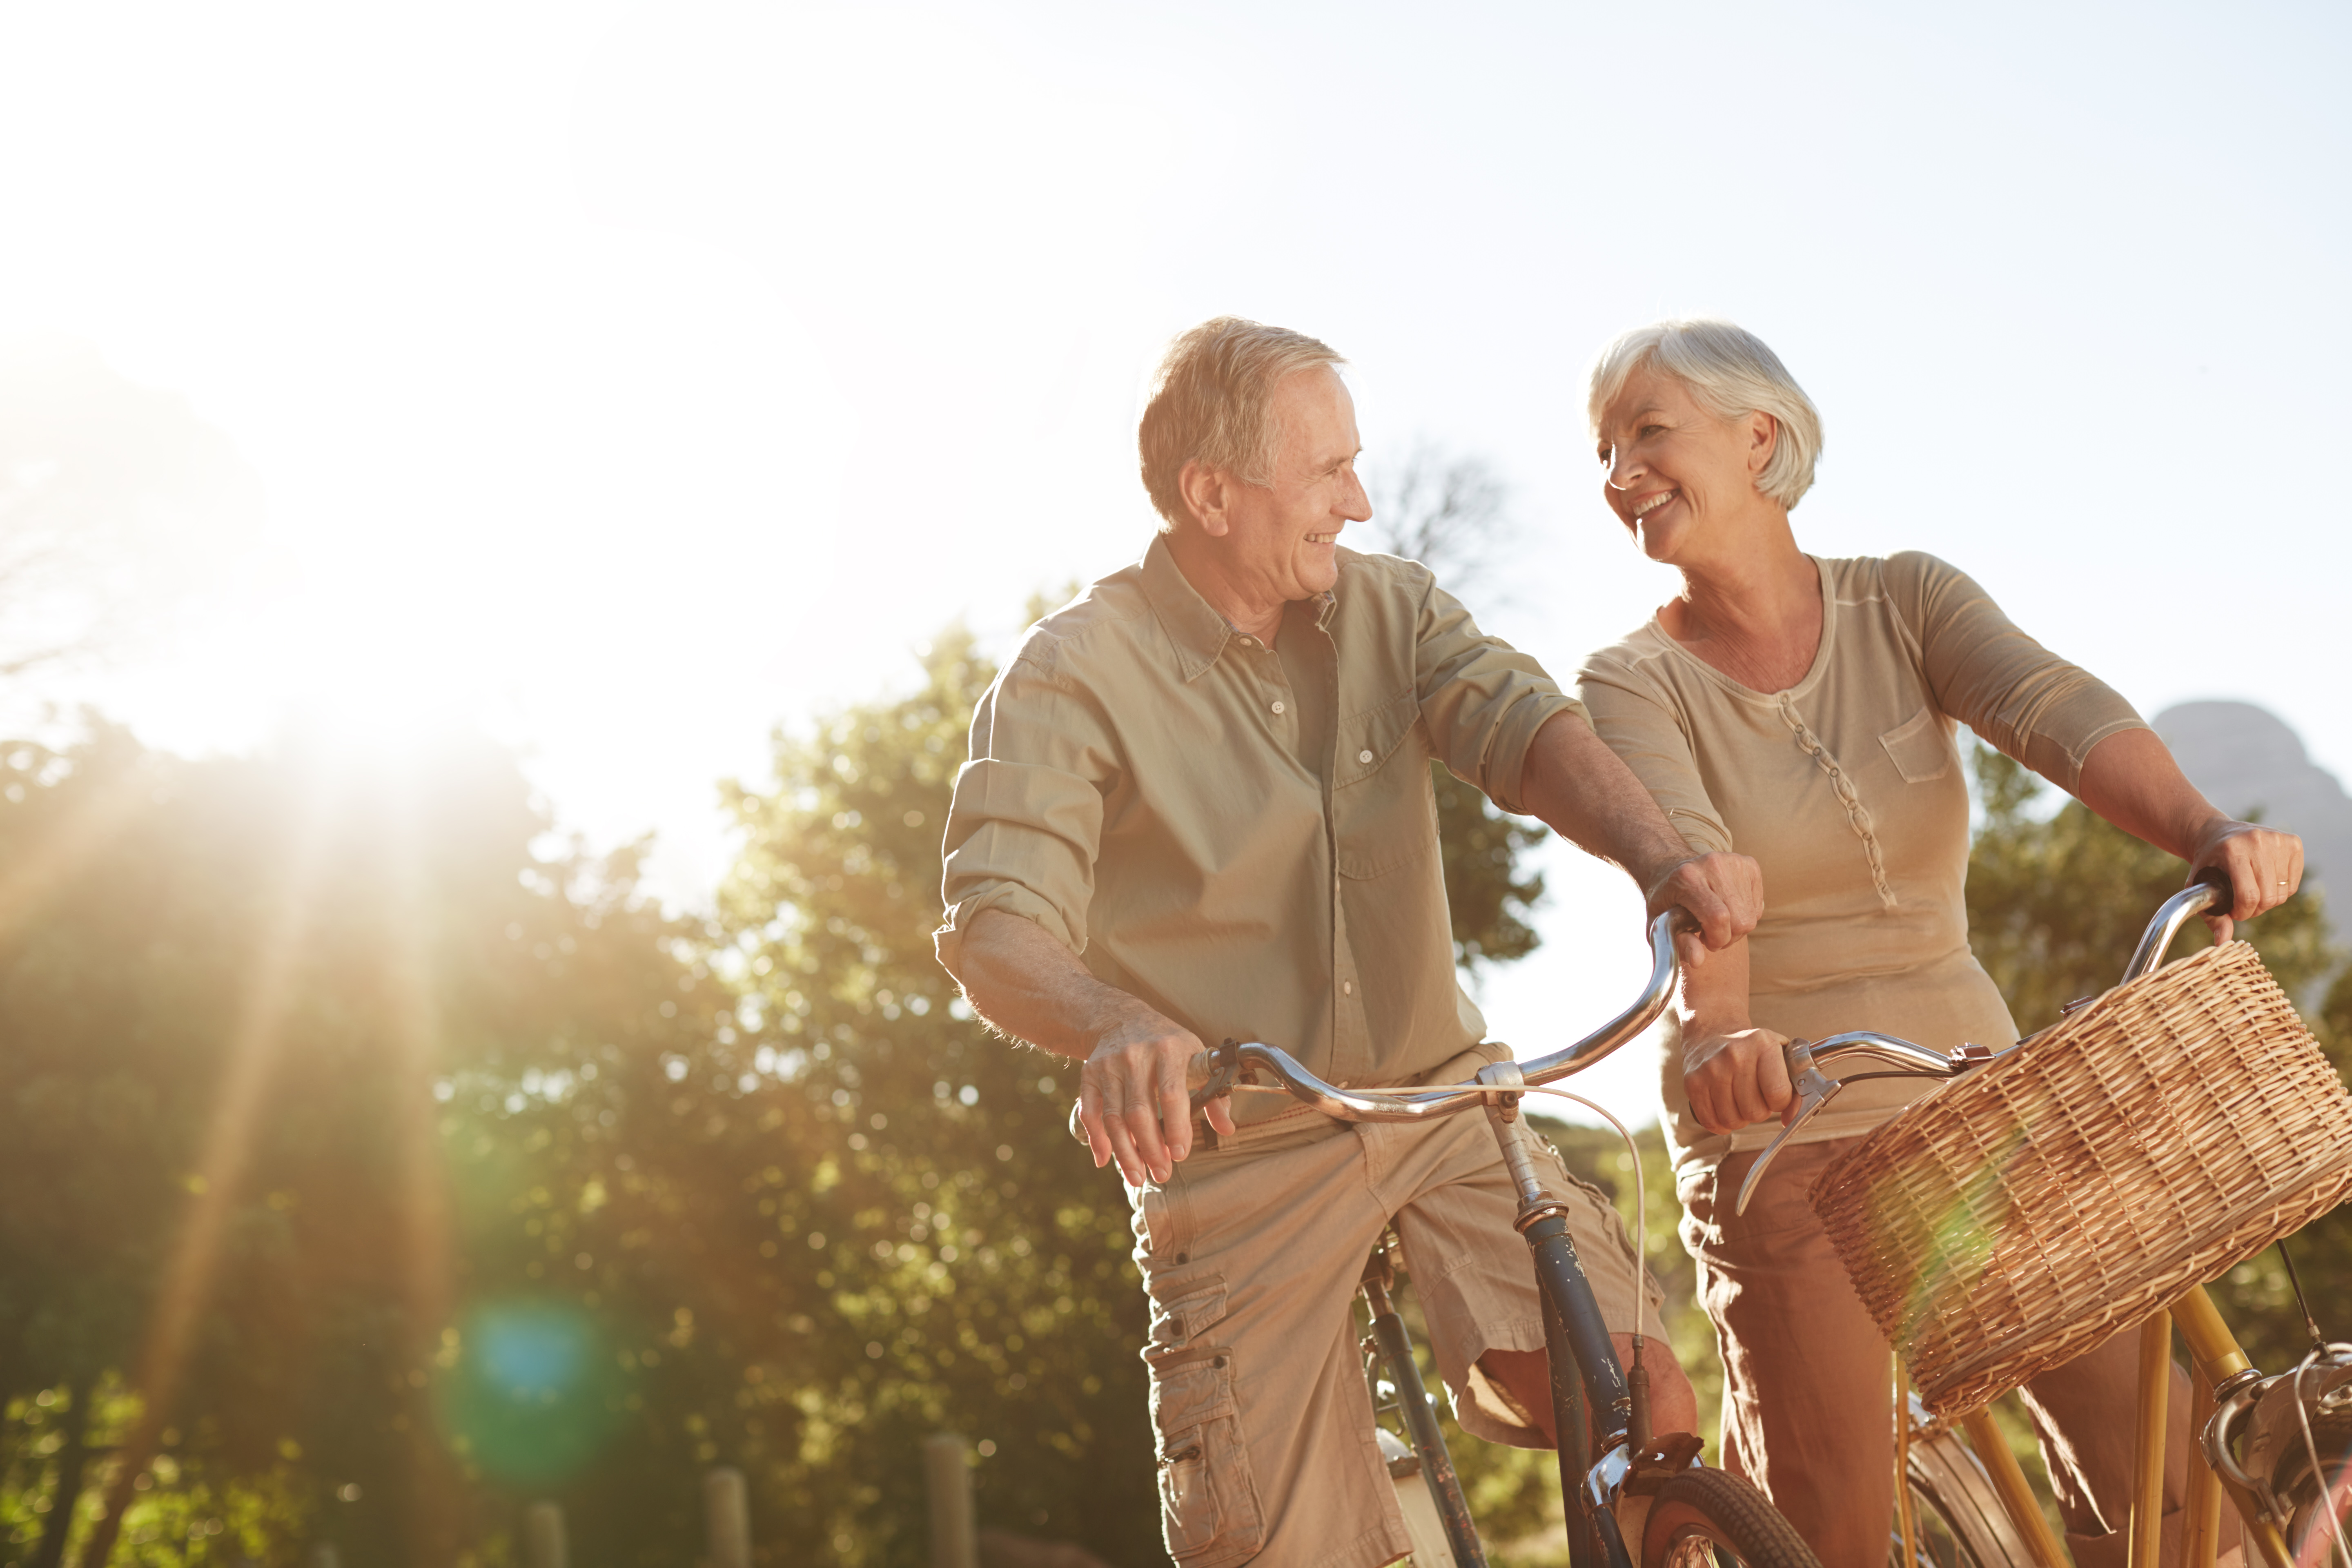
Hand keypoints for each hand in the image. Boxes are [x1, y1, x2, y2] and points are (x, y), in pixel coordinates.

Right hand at [1074, 1006, 1235, 1185]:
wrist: (1120, 1018)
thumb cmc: (1166, 1043)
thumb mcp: (1195, 1056)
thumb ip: (1214, 1094)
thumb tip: (1227, 1129)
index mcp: (1169, 1050)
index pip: (1172, 1093)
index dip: (1176, 1127)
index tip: (1180, 1155)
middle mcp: (1136, 1056)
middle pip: (1140, 1112)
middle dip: (1150, 1149)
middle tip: (1161, 1174)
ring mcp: (1109, 1066)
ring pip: (1114, 1117)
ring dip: (1125, 1152)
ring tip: (1138, 1176)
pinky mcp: (1090, 1075)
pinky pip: (1091, 1112)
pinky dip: (1097, 1139)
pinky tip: (1105, 1159)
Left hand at [1646, 851, 1763, 970]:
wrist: (1671, 868)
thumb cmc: (1666, 901)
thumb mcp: (1660, 925)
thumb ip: (1677, 944)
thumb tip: (1698, 960)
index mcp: (1687, 878)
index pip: (1718, 917)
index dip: (1717, 939)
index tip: (1705, 942)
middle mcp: (1712, 864)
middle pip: (1739, 920)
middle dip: (1727, 937)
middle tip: (1708, 933)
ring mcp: (1733, 861)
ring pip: (1751, 917)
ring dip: (1736, 929)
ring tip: (1716, 921)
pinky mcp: (1749, 864)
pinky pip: (1757, 907)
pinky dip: (1745, 916)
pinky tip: (1727, 909)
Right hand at [1683, 1024, 1793, 1135]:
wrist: (1711, 1031)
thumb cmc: (1752, 1049)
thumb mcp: (1779, 1056)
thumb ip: (1793, 1089)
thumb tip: (1790, 1121)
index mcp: (1762, 1045)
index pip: (1778, 1094)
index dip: (1780, 1103)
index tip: (1775, 1095)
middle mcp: (1734, 1055)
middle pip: (1754, 1111)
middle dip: (1759, 1111)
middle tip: (1755, 1097)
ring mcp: (1710, 1069)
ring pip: (1732, 1120)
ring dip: (1739, 1118)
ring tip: (1739, 1101)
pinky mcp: (1692, 1082)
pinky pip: (1710, 1121)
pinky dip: (1720, 1123)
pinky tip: (1724, 1108)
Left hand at [2190, 820, 2304, 943]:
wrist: (2215, 833)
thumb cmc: (2207, 863)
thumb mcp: (2199, 885)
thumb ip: (2211, 915)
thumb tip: (2222, 942)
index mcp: (2233, 851)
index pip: (2249, 895)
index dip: (2243, 912)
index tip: (2234, 912)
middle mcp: (2258, 841)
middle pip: (2269, 897)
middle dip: (2255, 909)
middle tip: (2241, 902)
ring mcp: (2278, 839)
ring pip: (2283, 893)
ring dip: (2267, 900)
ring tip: (2251, 890)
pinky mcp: (2293, 842)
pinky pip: (2293, 884)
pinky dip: (2280, 890)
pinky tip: (2264, 880)